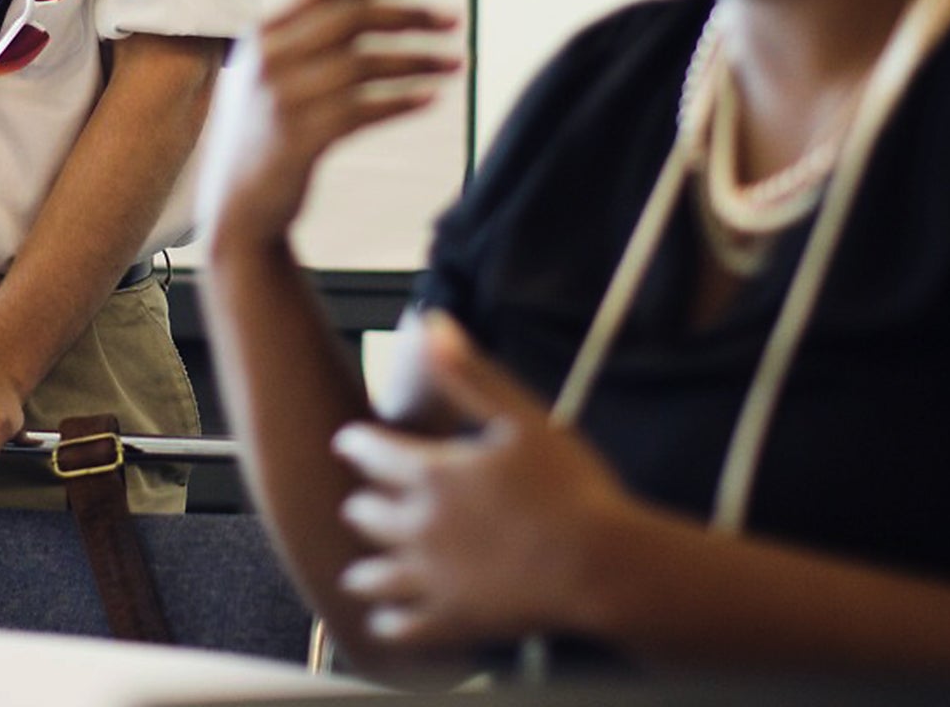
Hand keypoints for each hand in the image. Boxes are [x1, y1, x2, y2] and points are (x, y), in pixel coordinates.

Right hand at [196, 0, 459, 253]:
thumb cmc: (268, 133)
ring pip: (364, 64)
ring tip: (456, 62)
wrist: (238, 205)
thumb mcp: (269, 75)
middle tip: (453, 20)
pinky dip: (402, 101)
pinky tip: (432, 97)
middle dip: (410, 14)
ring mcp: (282, 98)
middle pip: (353, 18)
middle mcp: (269, 59)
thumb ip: (305, 40)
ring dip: (418, 60)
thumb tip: (379, 6)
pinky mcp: (299, 139)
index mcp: (264, 33)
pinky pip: (363, 110)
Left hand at [332, 312, 634, 649]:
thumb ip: (468, 373)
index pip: (372, 454)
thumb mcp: (521, 417)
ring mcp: (433, 579)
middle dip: (362, 504)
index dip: (357, 444)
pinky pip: (402, 627)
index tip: (348, 441)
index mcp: (434, 473)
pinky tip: (386, 622)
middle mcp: (421, 526)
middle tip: (360, 502)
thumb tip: (432, 323)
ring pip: (374, 575)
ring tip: (359, 570)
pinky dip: (388, 624)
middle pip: (367, 515)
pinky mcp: (452, 620)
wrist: (601, 564)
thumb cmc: (571, 488)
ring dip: (364, 568)